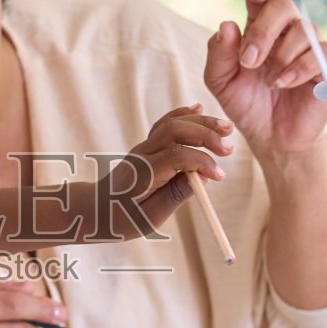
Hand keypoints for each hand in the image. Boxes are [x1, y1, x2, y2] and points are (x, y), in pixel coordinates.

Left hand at [102, 104, 233, 234]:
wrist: (97, 208)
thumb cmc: (122, 218)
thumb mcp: (150, 217)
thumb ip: (175, 196)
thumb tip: (202, 178)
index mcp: (142, 174)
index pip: (176, 156)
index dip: (201, 162)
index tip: (219, 176)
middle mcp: (141, 154)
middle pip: (175, 131)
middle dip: (205, 135)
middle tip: (229, 149)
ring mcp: (143, 147)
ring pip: (172, 123)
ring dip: (201, 122)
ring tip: (227, 127)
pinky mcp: (147, 145)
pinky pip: (165, 124)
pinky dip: (182, 114)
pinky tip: (199, 108)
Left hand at [204, 0, 326, 162]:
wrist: (270, 138)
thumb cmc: (247, 105)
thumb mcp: (221, 82)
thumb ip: (218, 54)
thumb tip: (227, 25)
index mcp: (258, 28)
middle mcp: (284, 32)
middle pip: (282, 5)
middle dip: (263, 30)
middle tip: (248, 60)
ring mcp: (306, 48)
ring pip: (304, 28)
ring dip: (281, 55)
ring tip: (269, 83)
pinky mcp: (326, 67)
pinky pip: (322, 52)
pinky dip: (301, 67)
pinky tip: (284, 83)